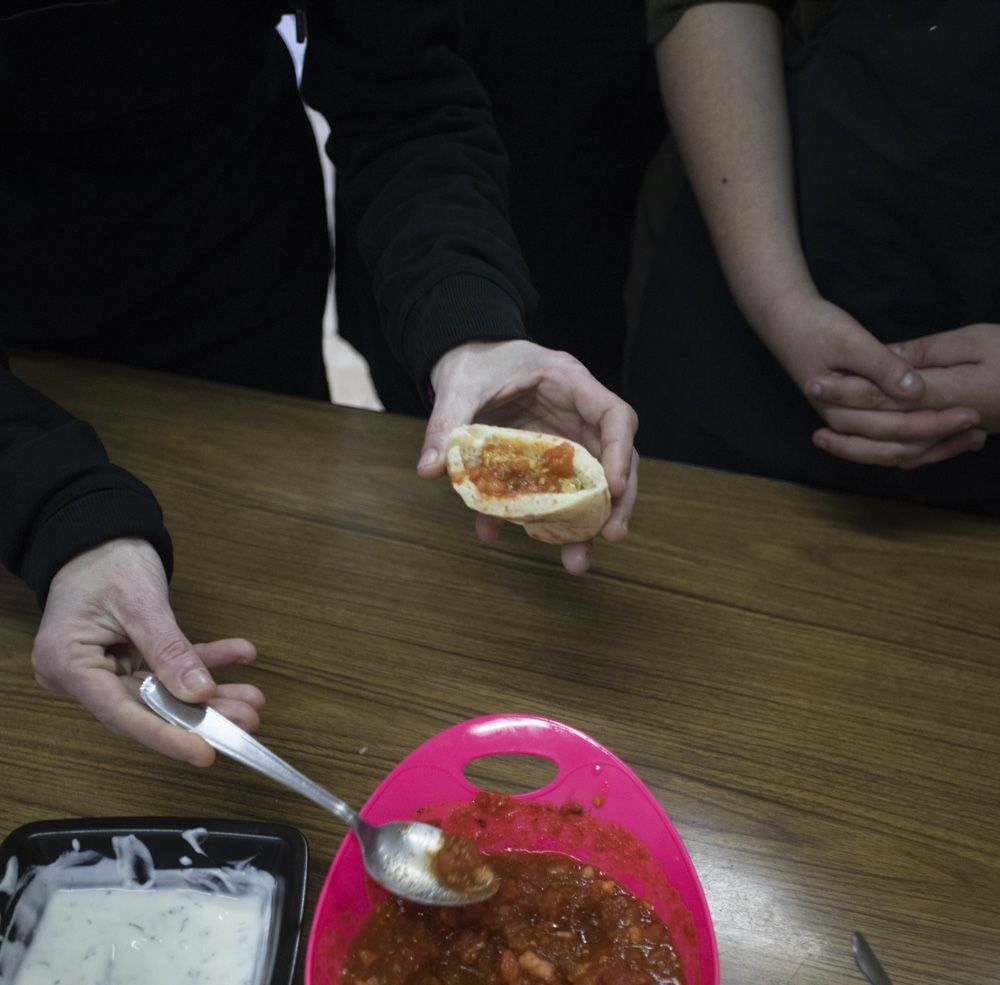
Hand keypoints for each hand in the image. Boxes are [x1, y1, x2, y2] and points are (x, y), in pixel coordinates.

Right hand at [32, 538, 263, 765]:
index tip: (204, 752)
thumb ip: (170, 651)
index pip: (122, 713)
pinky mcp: (129, 657)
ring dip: (211, 693)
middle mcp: (83, 674)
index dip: (166, 736)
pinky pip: (169, 668)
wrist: (101, 534)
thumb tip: (200, 693)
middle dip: (201, 715)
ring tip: (253, 697)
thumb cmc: (107, 561)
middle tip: (247, 719)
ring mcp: (107, 667)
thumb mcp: (142, 604)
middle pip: (148, 708)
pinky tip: (240, 656)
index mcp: (69, 664)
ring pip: (164, 693)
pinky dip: (204, 663)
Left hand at [417, 340, 638, 573]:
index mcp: (570, 383)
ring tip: (576, 562)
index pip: (614, 415)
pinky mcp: (542, 462)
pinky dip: (528, 519)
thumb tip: (429, 470)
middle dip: (616, 501)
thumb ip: (448, 424)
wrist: (463, 356)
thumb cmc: (474, 361)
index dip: (619, 452)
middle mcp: (576, 416)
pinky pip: (546, 495)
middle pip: (614, 459)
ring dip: (582, 525)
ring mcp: (563, 441)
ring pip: (588, 486)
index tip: (613, 488)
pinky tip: (498, 535)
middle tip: (610, 537)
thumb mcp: (459, 385)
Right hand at [758, 289, 982, 466]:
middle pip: (897, 446)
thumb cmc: (816, 328)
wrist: (787, 323)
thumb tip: (917, 391)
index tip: (970, 412)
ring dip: (933, 447)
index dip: (935, 422)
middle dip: (941, 439)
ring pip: (895, 450)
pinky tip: (946, 437)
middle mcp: (844, 424)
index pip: (895, 427)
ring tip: (972, 438)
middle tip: (979, 428)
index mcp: (840, 410)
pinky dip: (918, 442)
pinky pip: (890, 441)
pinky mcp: (856, 416)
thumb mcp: (851, 342)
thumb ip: (883, 368)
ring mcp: (848, 423)